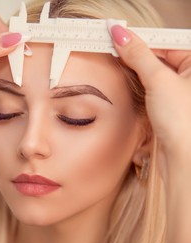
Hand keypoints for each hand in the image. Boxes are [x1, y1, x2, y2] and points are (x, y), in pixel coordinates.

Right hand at [108, 24, 190, 242]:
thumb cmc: (184, 121)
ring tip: (115, 63)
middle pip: (156, 56)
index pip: (163, 43)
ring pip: (150, 71)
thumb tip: (121, 34)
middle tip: (111, 47)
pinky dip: (136, 83)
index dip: (139, 39)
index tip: (116, 35)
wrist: (183, 157)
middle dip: (134, 54)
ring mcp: (178, 90)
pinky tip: (125, 81)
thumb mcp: (159, 80)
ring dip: (133, 69)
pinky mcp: (168, 104)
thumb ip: (138, 55)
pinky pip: (149, 86)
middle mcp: (189, 76)